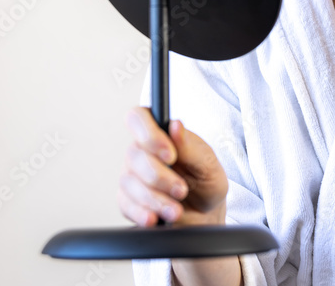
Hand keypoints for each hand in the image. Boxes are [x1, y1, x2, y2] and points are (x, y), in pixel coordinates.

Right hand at [118, 106, 228, 226]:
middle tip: (181, 189)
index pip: (139, 118)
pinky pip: (126, 205)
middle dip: (159, 176)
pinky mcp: (128, 200)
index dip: (149, 134)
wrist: (204, 215)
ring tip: (176, 210)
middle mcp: (142, 151)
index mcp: (160, 133)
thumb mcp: (208, 165)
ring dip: (155, 199)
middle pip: (134, 155)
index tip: (169, 154)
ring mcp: (132, 176)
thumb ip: (191, 147)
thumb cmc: (205, 183)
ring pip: (130, 182)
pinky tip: (155, 218)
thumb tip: (176, 126)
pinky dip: (142, 213)